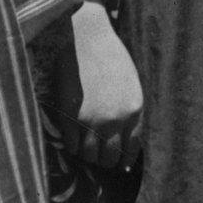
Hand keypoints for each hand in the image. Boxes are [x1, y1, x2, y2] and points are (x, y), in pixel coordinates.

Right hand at [54, 2, 143, 170]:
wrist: (88, 38)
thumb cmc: (112, 59)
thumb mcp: (131, 85)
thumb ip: (129, 113)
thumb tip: (124, 142)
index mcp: (134, 111)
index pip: (130, 150)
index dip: (123, 161)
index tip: (118, 165)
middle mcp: (114, 119)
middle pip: (108, 157)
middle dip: (104, 160)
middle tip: (99, 157)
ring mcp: (90, 119)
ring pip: (88, 155)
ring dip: (87, 155)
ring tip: (85, 149)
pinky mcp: (69, 115)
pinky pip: (70, 145)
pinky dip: (72, 147)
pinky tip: (73, 141)